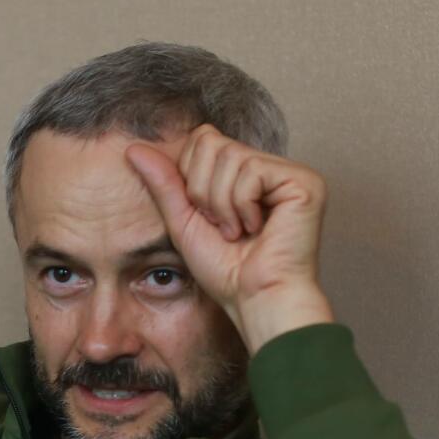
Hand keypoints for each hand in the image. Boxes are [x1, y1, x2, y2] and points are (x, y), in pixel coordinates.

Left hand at [125, 124, 336, 350]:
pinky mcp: (305, 182)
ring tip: (237, 232)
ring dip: (221, 203)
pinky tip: (257, 229)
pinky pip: (252, 170)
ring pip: (230, 155)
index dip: (191, 177)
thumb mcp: (184, 221)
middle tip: (222, 226)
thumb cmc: (226, 270)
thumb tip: (133, 147)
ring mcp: (291, 173)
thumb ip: (164, 183)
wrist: (256, 299)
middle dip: (202, 189)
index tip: (207, 218)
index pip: (203, 139)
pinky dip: (242, 205)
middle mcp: (271, 167)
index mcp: (247, 173)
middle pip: (212, 141)